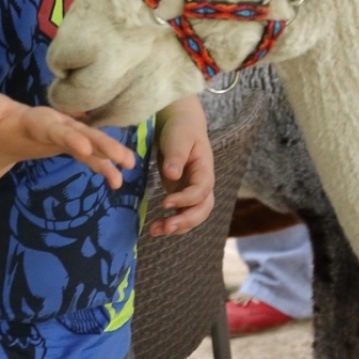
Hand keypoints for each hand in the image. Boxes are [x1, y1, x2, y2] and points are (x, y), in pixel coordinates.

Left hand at [0, 92, 136, 188]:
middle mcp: (57, 124)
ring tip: (130, 166)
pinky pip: (89, 157)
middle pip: (83, 133)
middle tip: (124, 157)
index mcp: (37, 117)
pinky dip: (102, 167)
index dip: (69, 136)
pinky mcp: (67, 146)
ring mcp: (65, 134)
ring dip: (111, 154)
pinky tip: (116, 181)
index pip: (55, 127)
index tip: (85, 148)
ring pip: (92, 143)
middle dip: (103, 144)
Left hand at [149, 97, 213, 236]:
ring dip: (176, 227)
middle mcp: (202, 185)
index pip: (201, 191)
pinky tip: (154, 228)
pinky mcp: (181, 195)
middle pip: (202, 209)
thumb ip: (176, 156)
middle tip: (166, 227)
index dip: (186, 199)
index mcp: (205, 170)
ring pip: (192, 216)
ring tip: (154, 231)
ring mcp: (192, 192)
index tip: (165, 203)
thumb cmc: (181, 130)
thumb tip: (172, 175)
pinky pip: (180, 214)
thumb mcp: (178, 138)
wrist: (180, 127)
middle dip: (185, 221)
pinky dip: (169, 223)